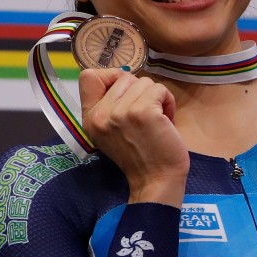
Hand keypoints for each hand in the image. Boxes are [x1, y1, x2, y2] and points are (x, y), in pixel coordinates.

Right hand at [79, 68, 189, 206]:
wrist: (156, 180)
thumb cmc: (140, 156)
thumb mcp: (111, 131)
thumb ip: (109, 106)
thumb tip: (123, 76)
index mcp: (90, 118)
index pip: (88, 76)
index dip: (111, 77)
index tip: (126, 95)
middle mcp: (100, 114)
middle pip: (124, 77)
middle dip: (140, 92)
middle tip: (147, 115)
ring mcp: (120, 112)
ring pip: (144, 82)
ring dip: (156, 98)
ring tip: (158, 120)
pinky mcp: (143, 112)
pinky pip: (159, 89)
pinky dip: (168, 101)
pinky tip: (167, 119)